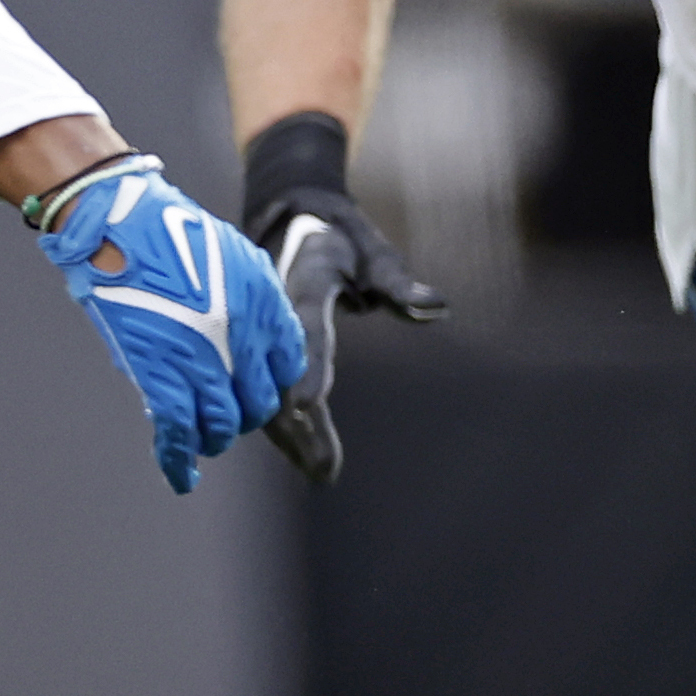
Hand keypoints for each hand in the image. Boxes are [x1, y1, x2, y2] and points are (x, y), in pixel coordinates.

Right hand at [38, 161, 304, 493]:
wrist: (118, 223)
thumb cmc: (172, 232)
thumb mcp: (236, 258)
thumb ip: (256, 302)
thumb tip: (261, 343)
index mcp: (266, 306)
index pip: (289, 367)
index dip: (273, 382)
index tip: (258, 384)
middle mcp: (242, 339)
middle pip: (257, 404)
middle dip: (243, 413)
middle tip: (225, 410)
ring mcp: (201, 361)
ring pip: (220, 426)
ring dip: (214, 436)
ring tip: (204, 434)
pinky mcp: (158, 377)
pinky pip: (177, 434)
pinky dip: (180, 463)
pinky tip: (184, 478)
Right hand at [240, 112, 447, 486]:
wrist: (287, 222)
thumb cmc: (338, 238)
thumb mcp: (372, 252)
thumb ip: (399, 283)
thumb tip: (437, 307)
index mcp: (301, 283)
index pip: (306, 328)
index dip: (308, 366)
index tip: (309, 404)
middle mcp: (272, 314)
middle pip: (280, 373)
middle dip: (300, 424)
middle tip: (324, 468)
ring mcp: (259, 334)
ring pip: (266, 389)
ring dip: (292, 433)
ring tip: (320, 472)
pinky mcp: (258, 350)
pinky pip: (264, 389)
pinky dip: (281, 422)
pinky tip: (300, 455)